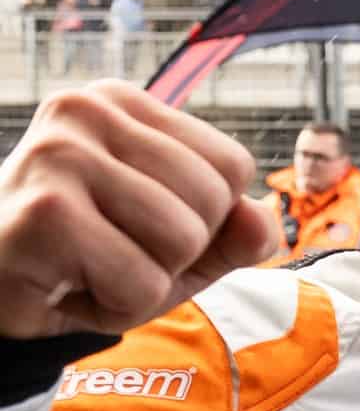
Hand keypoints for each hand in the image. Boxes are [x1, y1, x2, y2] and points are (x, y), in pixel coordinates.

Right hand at [0, 82, 280, 340]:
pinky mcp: (46, 213)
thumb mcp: (177, 246)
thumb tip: (263, 223)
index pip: (233, 165)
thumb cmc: (88, 260)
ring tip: (92, 268)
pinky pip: (143, 283)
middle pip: (214, 200)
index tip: (136, 226)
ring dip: (147, 281)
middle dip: (177, 252)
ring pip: (183, 239)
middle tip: (111, 253)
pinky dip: (118, 306)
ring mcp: (60, 155)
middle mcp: (86, 111)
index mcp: (122, 103)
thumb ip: (234, 234)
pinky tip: (69, 286)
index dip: (204, 219)